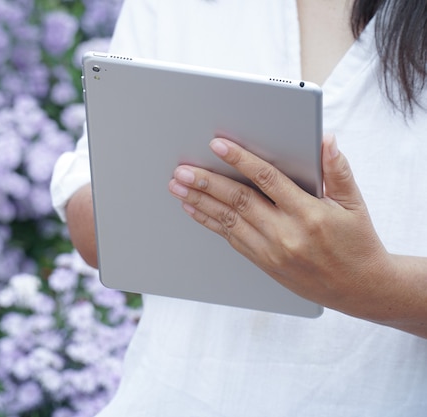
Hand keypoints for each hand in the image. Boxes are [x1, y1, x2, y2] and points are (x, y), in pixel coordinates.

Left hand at [168, 134, 394, 318]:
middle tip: (182, 171)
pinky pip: (230, 239)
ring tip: (178, 188)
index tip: (218, 145)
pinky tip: (194, 210)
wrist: (358, 288)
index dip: (240, 159)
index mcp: (308, 213)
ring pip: (228, 221)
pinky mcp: (264, 262)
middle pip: (238, 201)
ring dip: (200, 202)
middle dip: (206, 183)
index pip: (267, 179)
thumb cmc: (357, 242)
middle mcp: (286, 233)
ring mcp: (271, 251)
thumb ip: (337, 171)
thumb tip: (326, 140)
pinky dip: (209, 222)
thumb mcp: (354, 204)